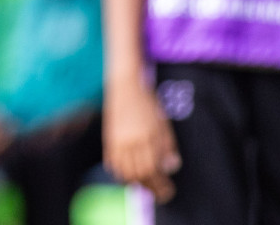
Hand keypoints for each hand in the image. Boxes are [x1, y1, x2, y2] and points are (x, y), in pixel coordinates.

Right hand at [104, 77, 179, 202]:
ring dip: (135, 182)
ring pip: (124, 171)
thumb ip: (168, 147)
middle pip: (138, 174)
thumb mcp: (164, 124)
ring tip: (145, 184)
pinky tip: (128, 173)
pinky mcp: (108, 138)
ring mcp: (117, 140)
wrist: (125, 86)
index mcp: (147, 138)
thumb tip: (171, 168)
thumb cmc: (147, 103)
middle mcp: (131, 142)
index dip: (161, 185)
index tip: (168, 191)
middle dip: (150, 187)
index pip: (153, 171)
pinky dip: (119, 172)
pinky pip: (112, 162)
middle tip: (159, 192)